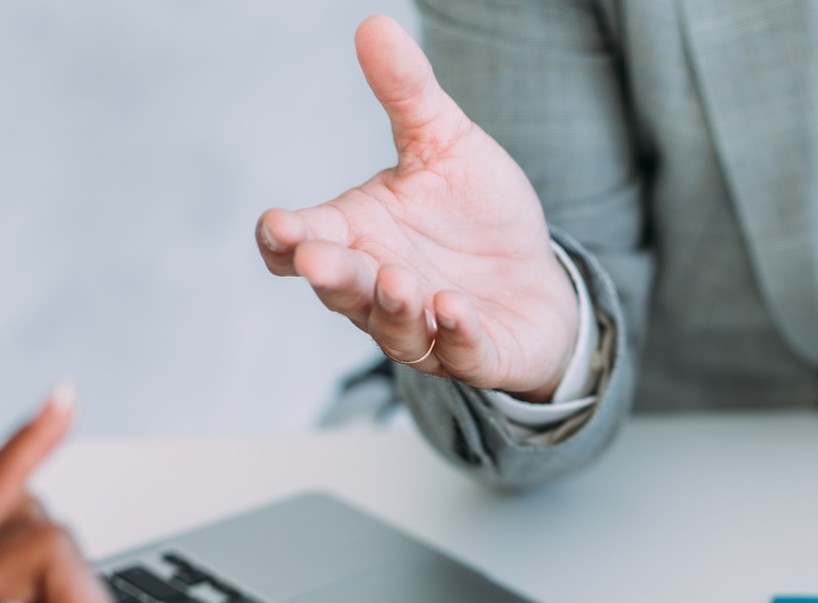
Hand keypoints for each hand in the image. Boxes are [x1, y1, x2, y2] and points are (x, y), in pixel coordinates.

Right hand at [257, 16, 579, 399]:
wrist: (537, 277)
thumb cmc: (477, 214)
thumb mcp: (446, 144)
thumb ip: (408, 96)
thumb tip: (374, 25)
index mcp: (356, 236)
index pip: (300, 244)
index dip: (284, 239)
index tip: (279, 225)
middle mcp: (378, 289)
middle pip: (340, 289)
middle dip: (332, 275)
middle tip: (321, 259)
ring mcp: (425, 331)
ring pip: (393, 329)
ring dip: (392, 307)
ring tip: (400, 281)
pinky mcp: (475, 355)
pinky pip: (459, 354)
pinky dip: (455, 335)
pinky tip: (453, 308)